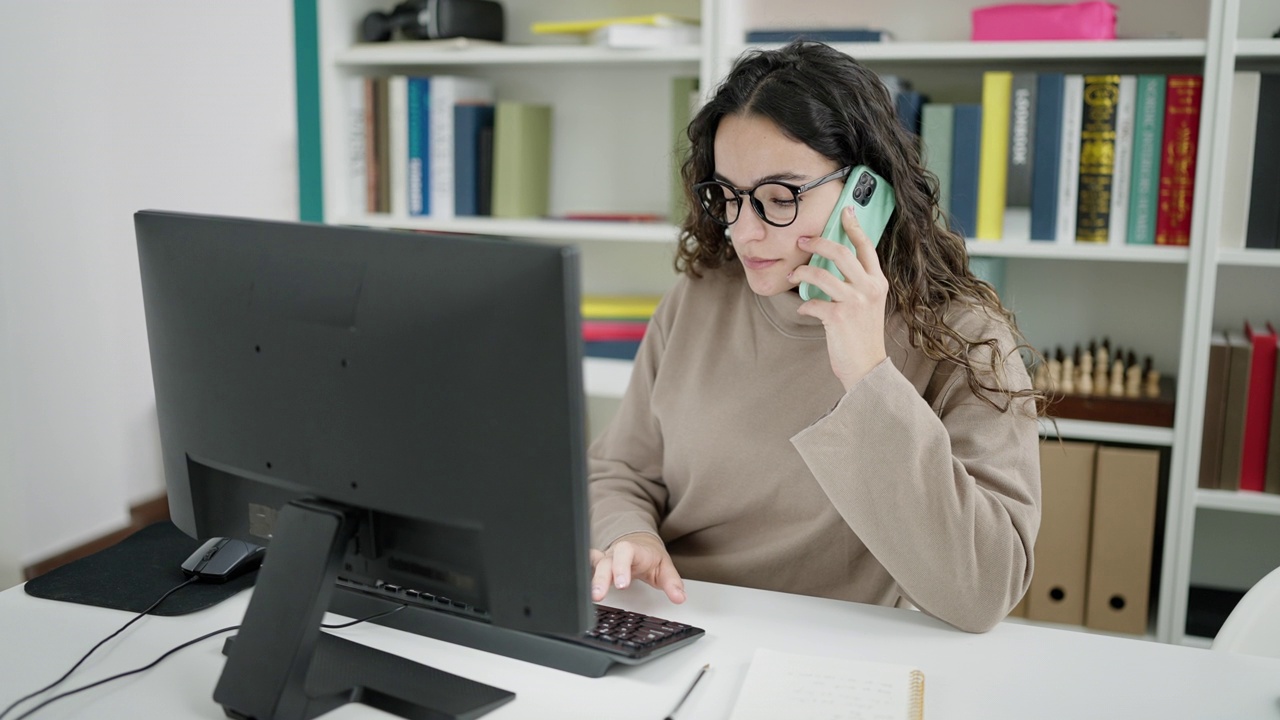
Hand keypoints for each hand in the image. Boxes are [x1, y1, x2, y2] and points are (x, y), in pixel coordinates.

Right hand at [589, 532, 685, 604]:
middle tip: (599, 594)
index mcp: (633, 550)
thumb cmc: (650, 557)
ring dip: (591, 581)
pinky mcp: (598, 566)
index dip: (621, 567)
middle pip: (605, 562)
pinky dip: (582, 573)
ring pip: (594, 566)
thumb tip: (680, 598)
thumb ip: (672, 583)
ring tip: (591, 597)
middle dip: (601, 578)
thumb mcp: (665, 568)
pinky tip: (577, 585)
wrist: (640, 544)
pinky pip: (587, 566)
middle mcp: (616, 553)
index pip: (625, 552)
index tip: (622, 584)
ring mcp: (605, 559)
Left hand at [789, 206, 888, 390]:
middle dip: (817, 242)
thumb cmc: (863, 335)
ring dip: (802, 271)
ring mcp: (854, 302)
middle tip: (801, 240)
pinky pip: (812, 302)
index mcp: (878, 282)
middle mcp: (869, 288)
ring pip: (822, 273)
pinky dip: (804, 305)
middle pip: (841, 252)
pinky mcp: (839, 317)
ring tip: (794, 275)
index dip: (854, 226)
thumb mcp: (868, 304)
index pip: (866, 246)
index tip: (844, 211)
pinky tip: (804, 310)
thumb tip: (831, 265)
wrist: (867, 367)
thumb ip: (857, 284)